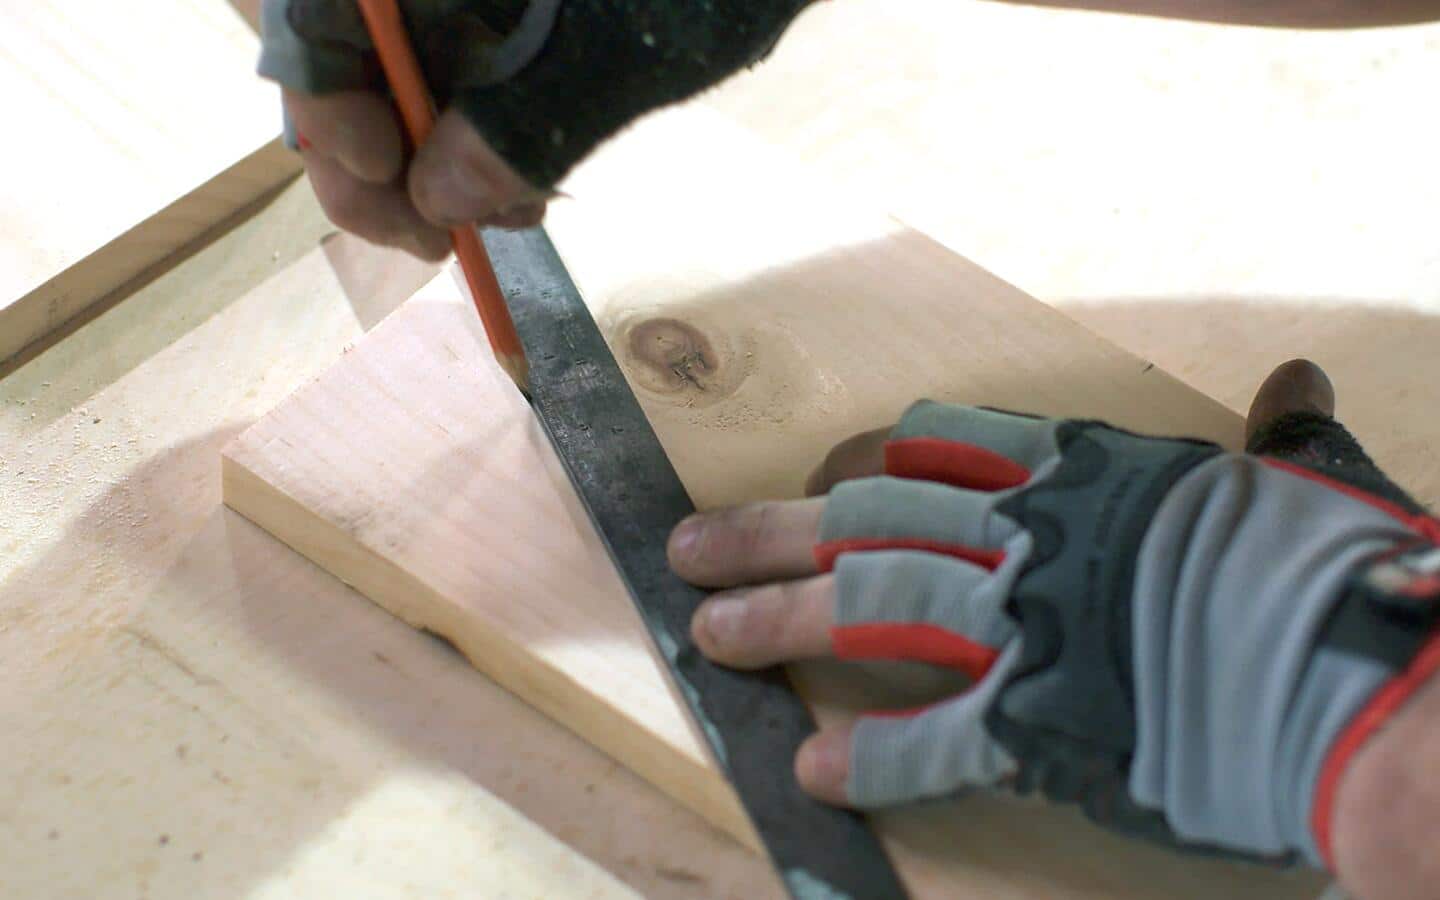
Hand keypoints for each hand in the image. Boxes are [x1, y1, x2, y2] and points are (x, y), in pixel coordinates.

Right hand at [256, 0, 812, 258]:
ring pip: (399, 78)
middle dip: (379, 155)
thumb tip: (440, 202)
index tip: (391, 187)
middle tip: (436, 242)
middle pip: (342, 54)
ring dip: (432, 165)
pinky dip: (476, 144)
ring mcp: (461, 2)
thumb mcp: (624, 47)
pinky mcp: (501, 19)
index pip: (313, 16)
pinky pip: (455, 83)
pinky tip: (523, 190)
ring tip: (499, 221)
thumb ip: (526, 121)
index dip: (326, 105)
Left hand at [669, 360, 1439, 866]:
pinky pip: (933, 735)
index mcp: (1093, 473)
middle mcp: (1040, 532)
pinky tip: (815, 768)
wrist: (1375, 677)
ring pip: (872, 602)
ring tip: (707, 633)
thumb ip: (1279, 435)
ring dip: (780, 618)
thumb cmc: (1349, 572)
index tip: (821, 473)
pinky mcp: (1042, 719)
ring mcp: (1030, 621)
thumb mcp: (1309, 482)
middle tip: (691, 548)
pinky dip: (874, 756)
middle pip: (873, 518)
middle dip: (773, 532)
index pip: (951, 446)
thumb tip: (1294, 381)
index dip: (874, 461)